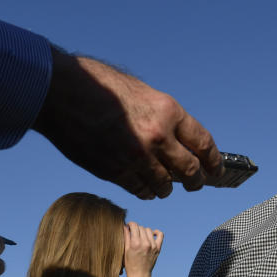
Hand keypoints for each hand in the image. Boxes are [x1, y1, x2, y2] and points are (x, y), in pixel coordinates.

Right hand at [33, 50, 223, 198]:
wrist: (59, 92)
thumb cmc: (98, 85)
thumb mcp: (141, 92)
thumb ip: (162, 116)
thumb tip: (177, 139)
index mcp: (168, 112)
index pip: (204, 144)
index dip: (214, 161)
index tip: (217, 170)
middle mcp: (157, 137)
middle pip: (190, 171)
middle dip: (197, 181)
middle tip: (197, 183)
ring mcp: (136, 158)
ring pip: (165, 186)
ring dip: (168, 188)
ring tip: (167, 186)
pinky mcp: (114, 171)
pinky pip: (140, 190)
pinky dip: (146, 190)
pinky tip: (146, 187)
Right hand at [123, 222, 162, 276]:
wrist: (140, 275)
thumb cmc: (130, 264)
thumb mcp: (125, 250)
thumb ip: (126, 237)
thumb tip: (125, 226)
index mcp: (135, 243)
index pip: (134, 226)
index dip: (130, 224)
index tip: (128, 226)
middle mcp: (145, 243)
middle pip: (141, 227)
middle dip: (136, 228)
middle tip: (133, 233)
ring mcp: (153, 245)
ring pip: (148, 230)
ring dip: (144, 231)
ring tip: (140, 236)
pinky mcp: (158, 248)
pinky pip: (160, 235)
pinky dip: (156, 232)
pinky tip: (151, 234)